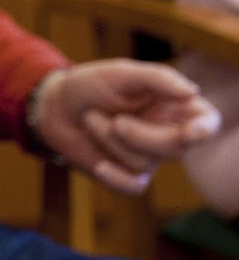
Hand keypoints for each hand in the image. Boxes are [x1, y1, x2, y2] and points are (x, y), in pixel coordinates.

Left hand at [30, 60, 221, 193]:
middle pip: (178, 148)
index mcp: (174, 106)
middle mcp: (167, 132)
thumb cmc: (89, 85)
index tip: (191, 132)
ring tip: (91, 119)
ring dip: (110, 139)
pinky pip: (134, 186)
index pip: (206, 123)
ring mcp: (149, 155)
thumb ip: (157, 79)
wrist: (53, 106)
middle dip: (143, 136)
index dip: (204, 130)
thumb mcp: (120, 74)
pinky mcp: (127, 173)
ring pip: (145, 162)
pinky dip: (115, 177)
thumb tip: (192, 91)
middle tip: (116, 120)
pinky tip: (100, 165)